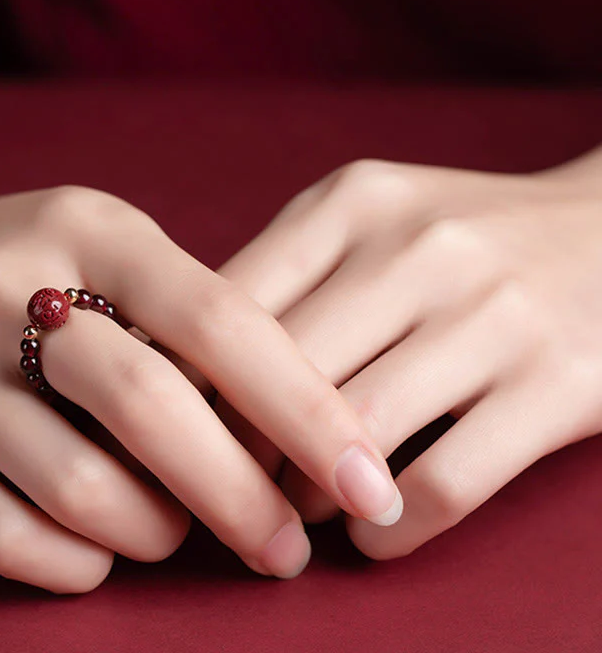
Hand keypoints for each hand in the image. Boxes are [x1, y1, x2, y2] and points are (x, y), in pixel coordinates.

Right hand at [0, 126, 400, 591]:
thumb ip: (183, 310)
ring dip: (157, 532)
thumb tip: (286, 415)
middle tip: (289, 547)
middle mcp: (8, 287)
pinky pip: (4, 535)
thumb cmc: (9, 262)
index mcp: (89, 228)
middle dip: (241, 495)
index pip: (220, 318)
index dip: (306, 406)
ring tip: (183, 535)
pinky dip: (76, 561)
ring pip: (82, 488)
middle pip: (153, 409)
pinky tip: (103, 552)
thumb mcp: (94, 242)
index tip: (369, 478)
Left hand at [214, 151, 601, 558]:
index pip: (232, 309)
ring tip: (294, 509)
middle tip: (223, 487)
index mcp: (355, 202)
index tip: (173, 431)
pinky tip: (370, 530)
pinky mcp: (559, 386)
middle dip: (237, 451)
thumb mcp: (369, 216)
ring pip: (353, 438)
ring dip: (305, 495)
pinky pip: (443, 485)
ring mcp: (494, 317)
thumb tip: (186, 362)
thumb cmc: (461, 234)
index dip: (189, 385)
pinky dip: (389, 529)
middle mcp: (421, 250)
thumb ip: (285, 271)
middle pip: (283, 378)